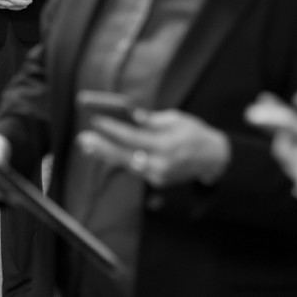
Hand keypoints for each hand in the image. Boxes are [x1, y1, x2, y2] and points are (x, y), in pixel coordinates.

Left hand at [77, 109, 229, 186]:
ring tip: (87, 145)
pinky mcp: (158, 181)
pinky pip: (134, 169)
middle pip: (125, 155)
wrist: (213, 158)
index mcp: (167, 144)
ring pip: (127, 164)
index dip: (113, 128)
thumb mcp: (176, 119)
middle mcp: (161, 163)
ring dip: (105, 154)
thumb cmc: (194, 132)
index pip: (133, 136)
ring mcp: (159, 175)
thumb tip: (133, 115)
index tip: (96, 119)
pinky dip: (119, 159)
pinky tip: (104, 151)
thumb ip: (153, 120)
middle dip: (102, 146)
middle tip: (83, 139)